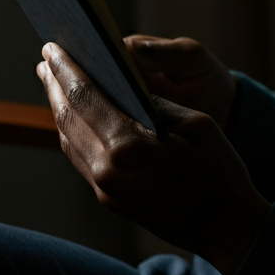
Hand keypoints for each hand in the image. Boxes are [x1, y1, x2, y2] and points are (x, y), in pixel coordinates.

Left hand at [37, 43, 270, 274]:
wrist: (227, 227)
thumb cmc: (220, 172)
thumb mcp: (197, 125)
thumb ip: (156, 104)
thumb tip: (126, 90)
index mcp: (129, 147)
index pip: (85, 97)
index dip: (66, 69)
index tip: (53, 48)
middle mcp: (107, 170)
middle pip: (68, 118)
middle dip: (55, 85)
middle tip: (47, 58)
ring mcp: (105, 189)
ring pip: (68, 140)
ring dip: (59, 109)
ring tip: (55, 84)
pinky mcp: (109, 200)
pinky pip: (80, 159)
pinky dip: (73, 133)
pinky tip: (76, 119)